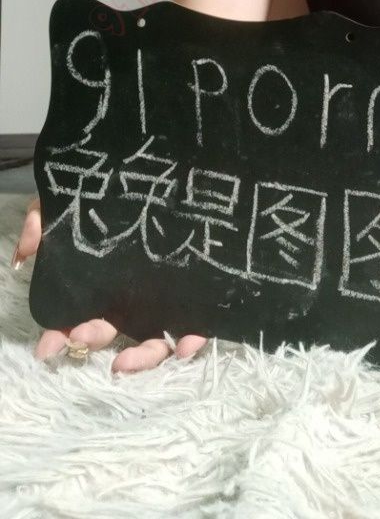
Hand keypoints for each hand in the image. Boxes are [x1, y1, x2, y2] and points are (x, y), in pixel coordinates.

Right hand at [12, 196, 207, 372]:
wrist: (172, 173)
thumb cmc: (125, 192)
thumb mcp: (77, 200)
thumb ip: (46, 220)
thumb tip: (24, 253)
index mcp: (107, 284)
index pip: (82, 315)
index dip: (63, 333)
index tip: (48, 344)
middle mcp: (135, 296)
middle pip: (114, 331)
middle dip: (94, 339)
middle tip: (81, 334)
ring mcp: (168, 299)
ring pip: (154, 341)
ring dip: (139, 357)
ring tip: (124, 361)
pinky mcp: (200, 296)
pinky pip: (200, 326)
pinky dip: (192, 341)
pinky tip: (185, 346)